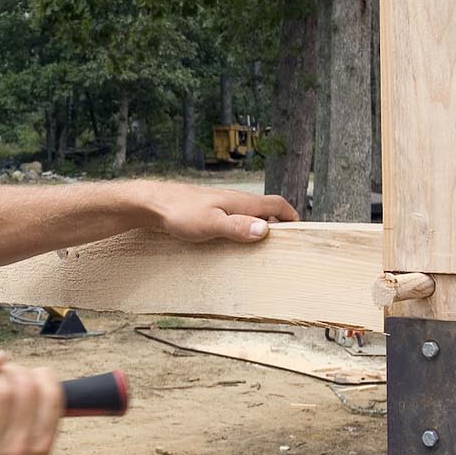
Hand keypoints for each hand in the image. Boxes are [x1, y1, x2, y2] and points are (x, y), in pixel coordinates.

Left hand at [151, 183, 297, 242]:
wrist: (153, 204)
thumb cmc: (181, 212)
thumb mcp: (212, 223)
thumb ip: (238, 227)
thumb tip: (266, 230)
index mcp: (243, 202)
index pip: (277, 204)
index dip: (292, 216)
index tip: (302, 232)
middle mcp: (236, 201)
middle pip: (266, 212)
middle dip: (277, 227)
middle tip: (282, 248)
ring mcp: (223, 206)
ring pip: (249, 217)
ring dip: (258, 231)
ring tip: (260, 253)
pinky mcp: (210, 213)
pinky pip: (234, 222)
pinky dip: (241, 233)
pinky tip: (233, 247)